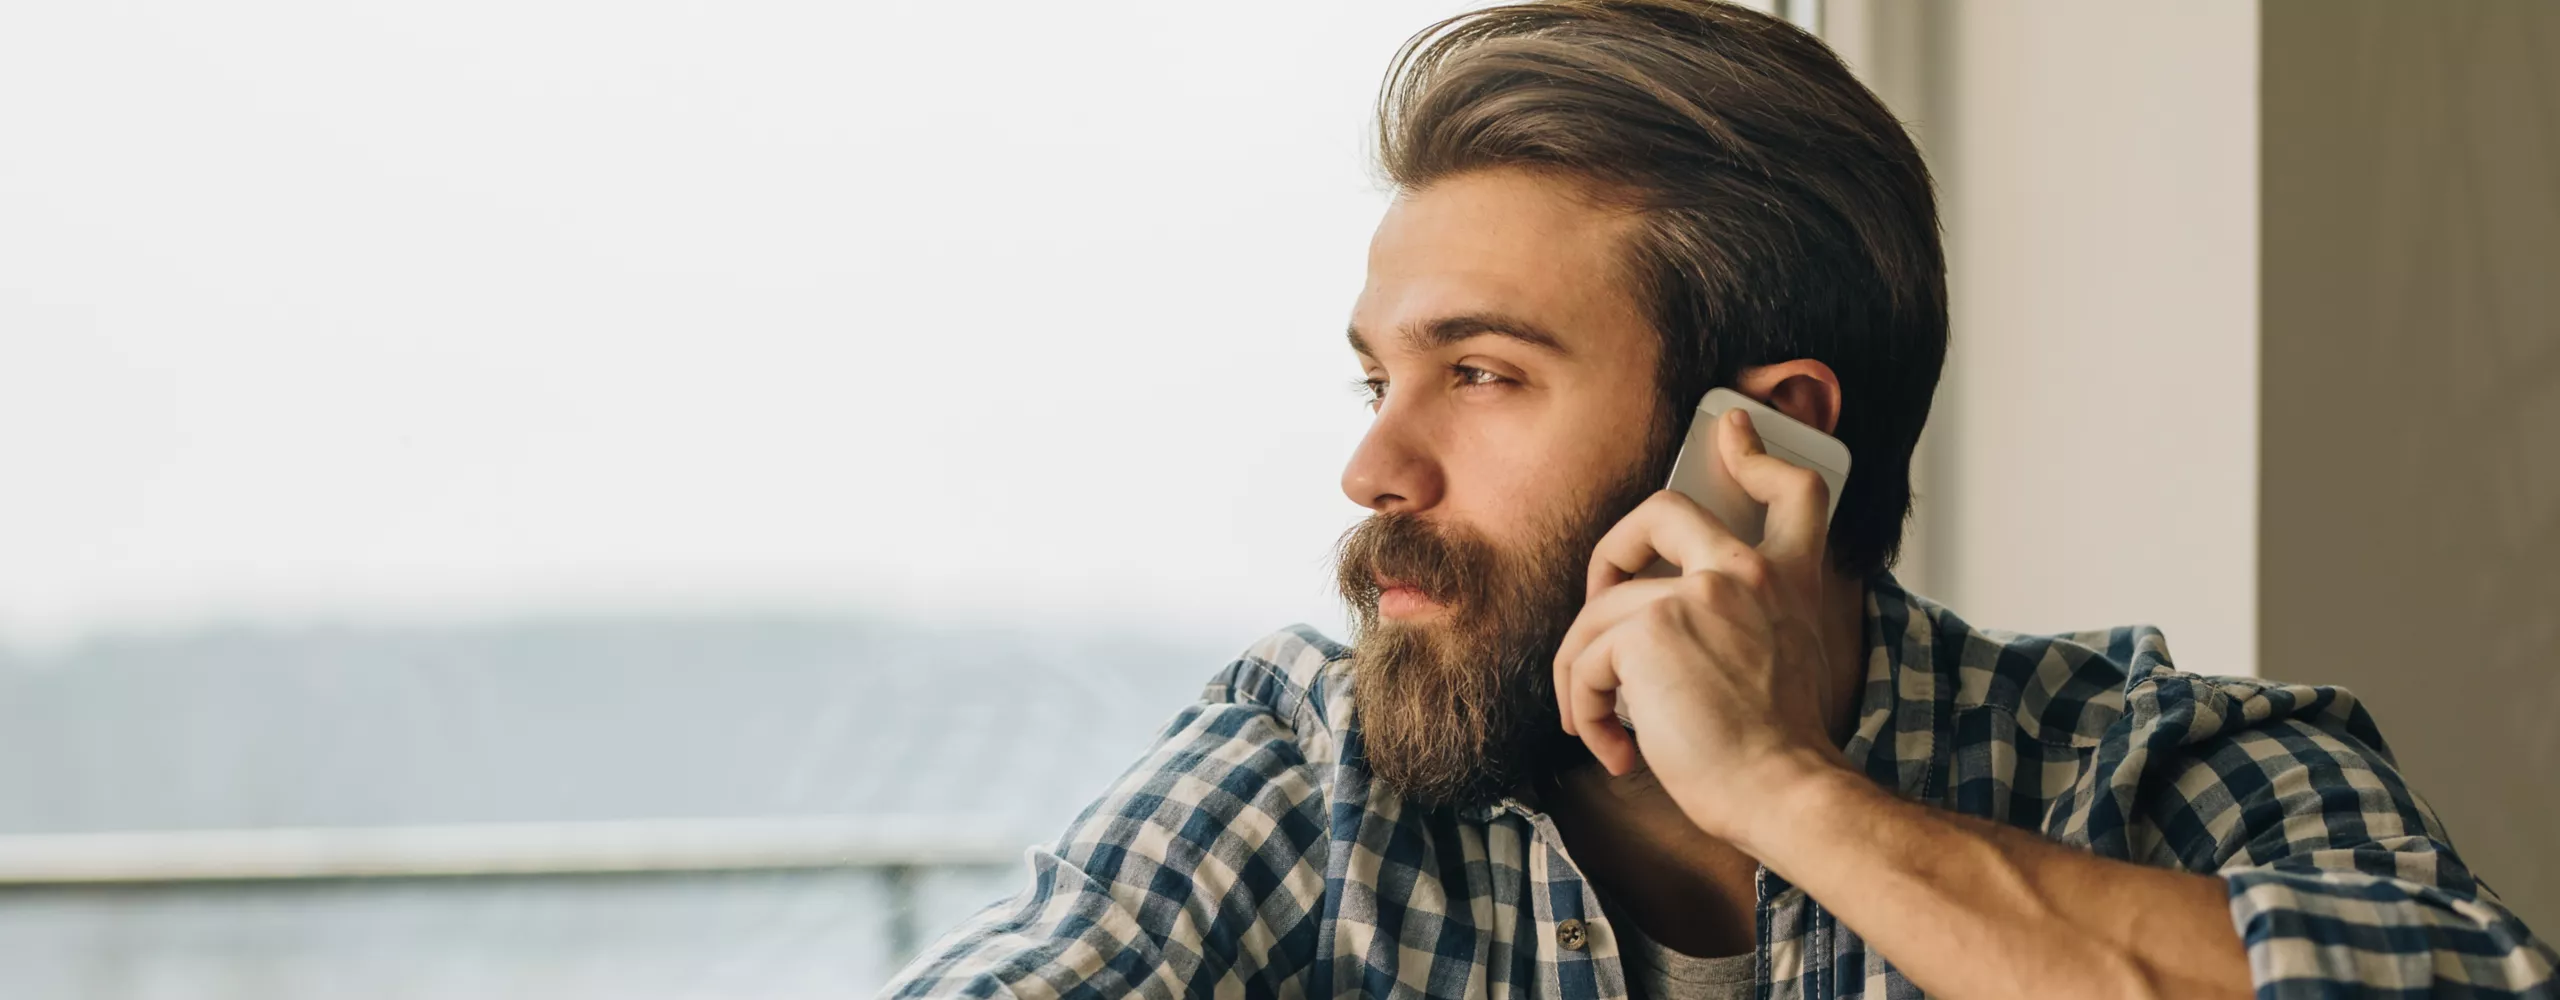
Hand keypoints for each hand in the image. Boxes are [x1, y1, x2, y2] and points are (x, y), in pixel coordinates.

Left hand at [1551, 408, 1850, 846]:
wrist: (1782, 792)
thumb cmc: (1776, 749)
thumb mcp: (1787, 660)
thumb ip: (1748, 617)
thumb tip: (1673, 610)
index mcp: (1786, 580)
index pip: (1793, 491)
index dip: (1759, 454)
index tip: (1734, 431)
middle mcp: (1746, 571)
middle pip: (1662, 511)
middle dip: (1611, 554)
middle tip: (1600, 606)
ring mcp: (1696, 592)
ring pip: (1600, 612)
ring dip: (1588, 677)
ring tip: (1607, 729)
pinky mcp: (1648, 630)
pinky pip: (1585, 660)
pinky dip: (1586, 710)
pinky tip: (1618, 750)